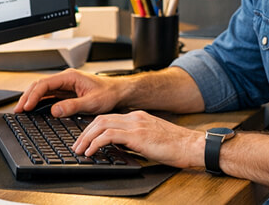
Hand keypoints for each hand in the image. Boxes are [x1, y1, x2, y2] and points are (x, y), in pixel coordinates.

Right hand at [14, 69, 121, 116]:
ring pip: (42, 90)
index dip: (33, 95)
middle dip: (27, 97)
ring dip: (31, 99)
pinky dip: (39, 102)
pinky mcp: (66, 93)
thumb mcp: (91, 102)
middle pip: (39, 86)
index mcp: (70, 77)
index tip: (26, 107)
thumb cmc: (108, 94)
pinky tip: (33, 110)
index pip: (45, 84)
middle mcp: (65, 79)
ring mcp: (65, 86)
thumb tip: (55, 110)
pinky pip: (48, 96)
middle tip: (18, 110)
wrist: (118, 93)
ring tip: (21, 110)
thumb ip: (73, 106)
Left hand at [72, 110, 204, 168]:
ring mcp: (136, 124)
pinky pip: (109, 136)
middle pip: (101, 119)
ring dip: (86, 138)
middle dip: (85, 132)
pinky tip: (91, 152)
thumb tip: (119, 147)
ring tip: (80, 150)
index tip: (84, 138)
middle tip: (77, 145)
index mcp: (138, 117)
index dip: (93, 127)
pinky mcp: (137, 135)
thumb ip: (135, 139)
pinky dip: (95, 143)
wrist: (191, 145)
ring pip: (101, 124)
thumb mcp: (151, 140)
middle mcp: (135, 117)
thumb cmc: (176, 146)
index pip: (109, 117)